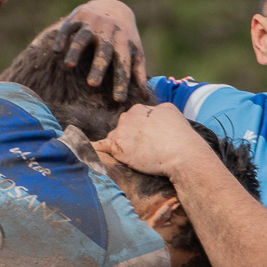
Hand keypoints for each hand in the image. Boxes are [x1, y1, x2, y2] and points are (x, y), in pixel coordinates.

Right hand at [53, 0, 147, 101]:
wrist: (114, 7)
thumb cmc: (124, 39)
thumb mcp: (135, 53)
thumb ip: (139, 73)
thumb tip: (146, 97)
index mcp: (124, 43)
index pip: (124, 65)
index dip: (121, 82)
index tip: (118, 99)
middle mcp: (109, 32)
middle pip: (104, 51)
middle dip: (99, 67)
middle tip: (92, 85)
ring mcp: (93, 22)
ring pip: (83, 38)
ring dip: (76, 51)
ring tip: (68, 66)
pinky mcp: (79, 15)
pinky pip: (69, 27)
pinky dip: (62, 38)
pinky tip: (57, 50)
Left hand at [94, 103, 215, 179]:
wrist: (183, 155)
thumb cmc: (182, 138)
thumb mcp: (173, 113)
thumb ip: (159, 111)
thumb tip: (154, 113)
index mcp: (142, 108)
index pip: (135, 118)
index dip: (141, 131)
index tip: (148, 141)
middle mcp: (130, 115)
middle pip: (123, 127)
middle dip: (130, 138)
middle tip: (144, 152)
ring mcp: (122, 131)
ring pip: (115, 138)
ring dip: (121, 147)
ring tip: (136, 159)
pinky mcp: (117, 147)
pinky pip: (100, 146)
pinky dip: (91, 148)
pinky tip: (84, 151)